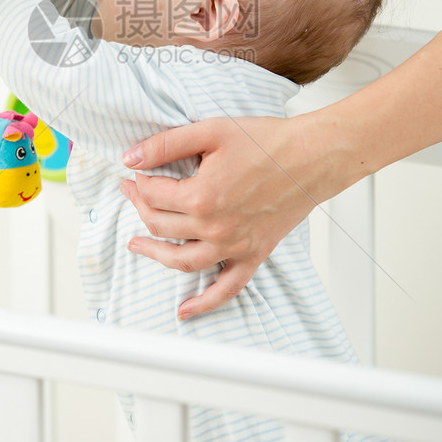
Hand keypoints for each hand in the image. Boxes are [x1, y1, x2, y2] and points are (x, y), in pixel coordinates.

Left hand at [121, 112, 351, 318]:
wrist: (311, 157)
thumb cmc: (267, 142)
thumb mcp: (210, 131)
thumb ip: (165, 144)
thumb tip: (130, 159)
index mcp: (202, 196)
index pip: (152, 194)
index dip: (138, 181)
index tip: (136, 172)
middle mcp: (215, 227)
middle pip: (160, 225)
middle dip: (140, 207)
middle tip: (132, 193)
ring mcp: (234, 246)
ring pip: (181, 260)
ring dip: (154, 254)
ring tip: (136, 245)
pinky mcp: (253, 255)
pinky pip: (226, 288)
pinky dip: (204, 303)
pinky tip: (185, 310)